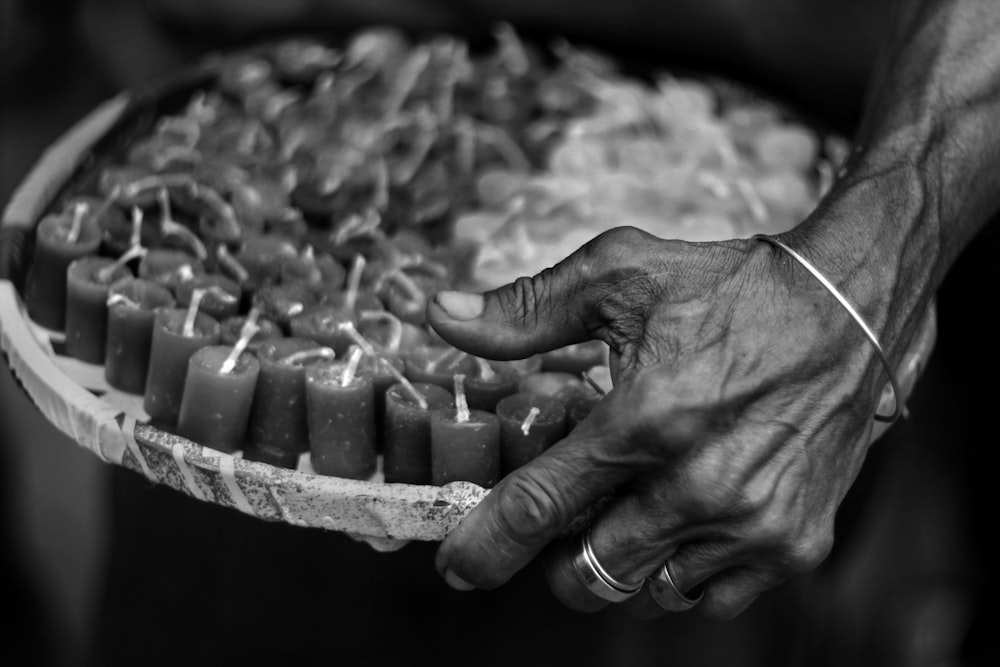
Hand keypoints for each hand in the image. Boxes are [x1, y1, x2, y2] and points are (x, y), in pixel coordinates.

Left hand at [426, 223, 893, 618]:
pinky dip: (683, 568)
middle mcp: (698, 486)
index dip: (485, 546)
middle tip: (566, 516)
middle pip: (587, 575)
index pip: (540, 509)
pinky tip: (688, 514)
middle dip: (556, 559)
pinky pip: (710, 595)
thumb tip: (440, 318)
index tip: (457, 566)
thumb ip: (524, 310)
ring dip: (623, 560)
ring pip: (646, 591)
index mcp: (646, 419)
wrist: (849, 307)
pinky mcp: (794, 544)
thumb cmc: (731, 287)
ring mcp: (751, 524)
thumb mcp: (621, 274)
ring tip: (636, 501)